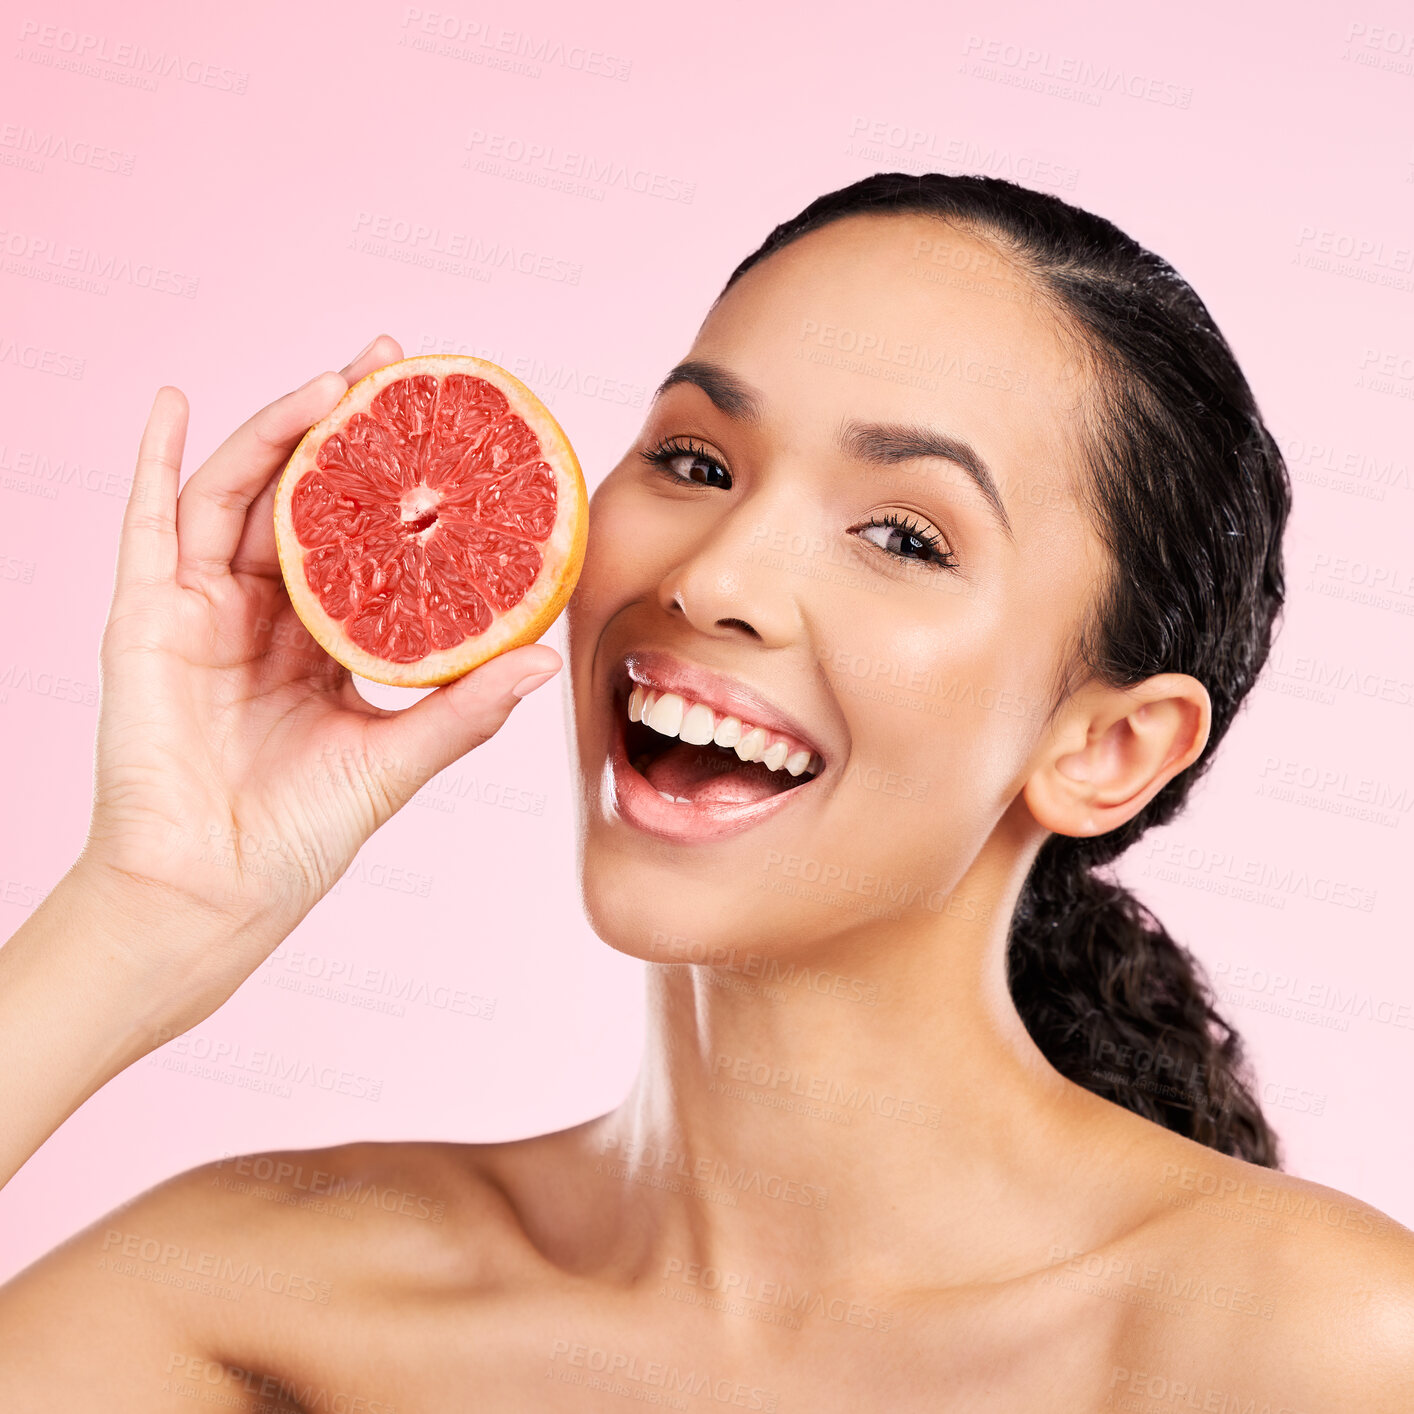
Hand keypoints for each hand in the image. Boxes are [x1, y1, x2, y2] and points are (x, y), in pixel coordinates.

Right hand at [79, 336, 562, 1000]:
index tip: (441, 421)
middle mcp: (266, 614)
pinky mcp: (147, 617)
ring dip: (278, 431)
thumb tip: (543, 661)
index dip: (396, 478)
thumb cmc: (300, 836)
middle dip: (342, 428)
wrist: (213, 891)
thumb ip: (463, 710)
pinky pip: (146, 524)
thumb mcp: (396, 759)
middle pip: (302, 497)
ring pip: (237, 494)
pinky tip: (170, 400)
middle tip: (388, 363)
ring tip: (327, 382)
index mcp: (326, 641)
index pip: (364, 537)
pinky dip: (152, 459)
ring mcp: (202, 609)